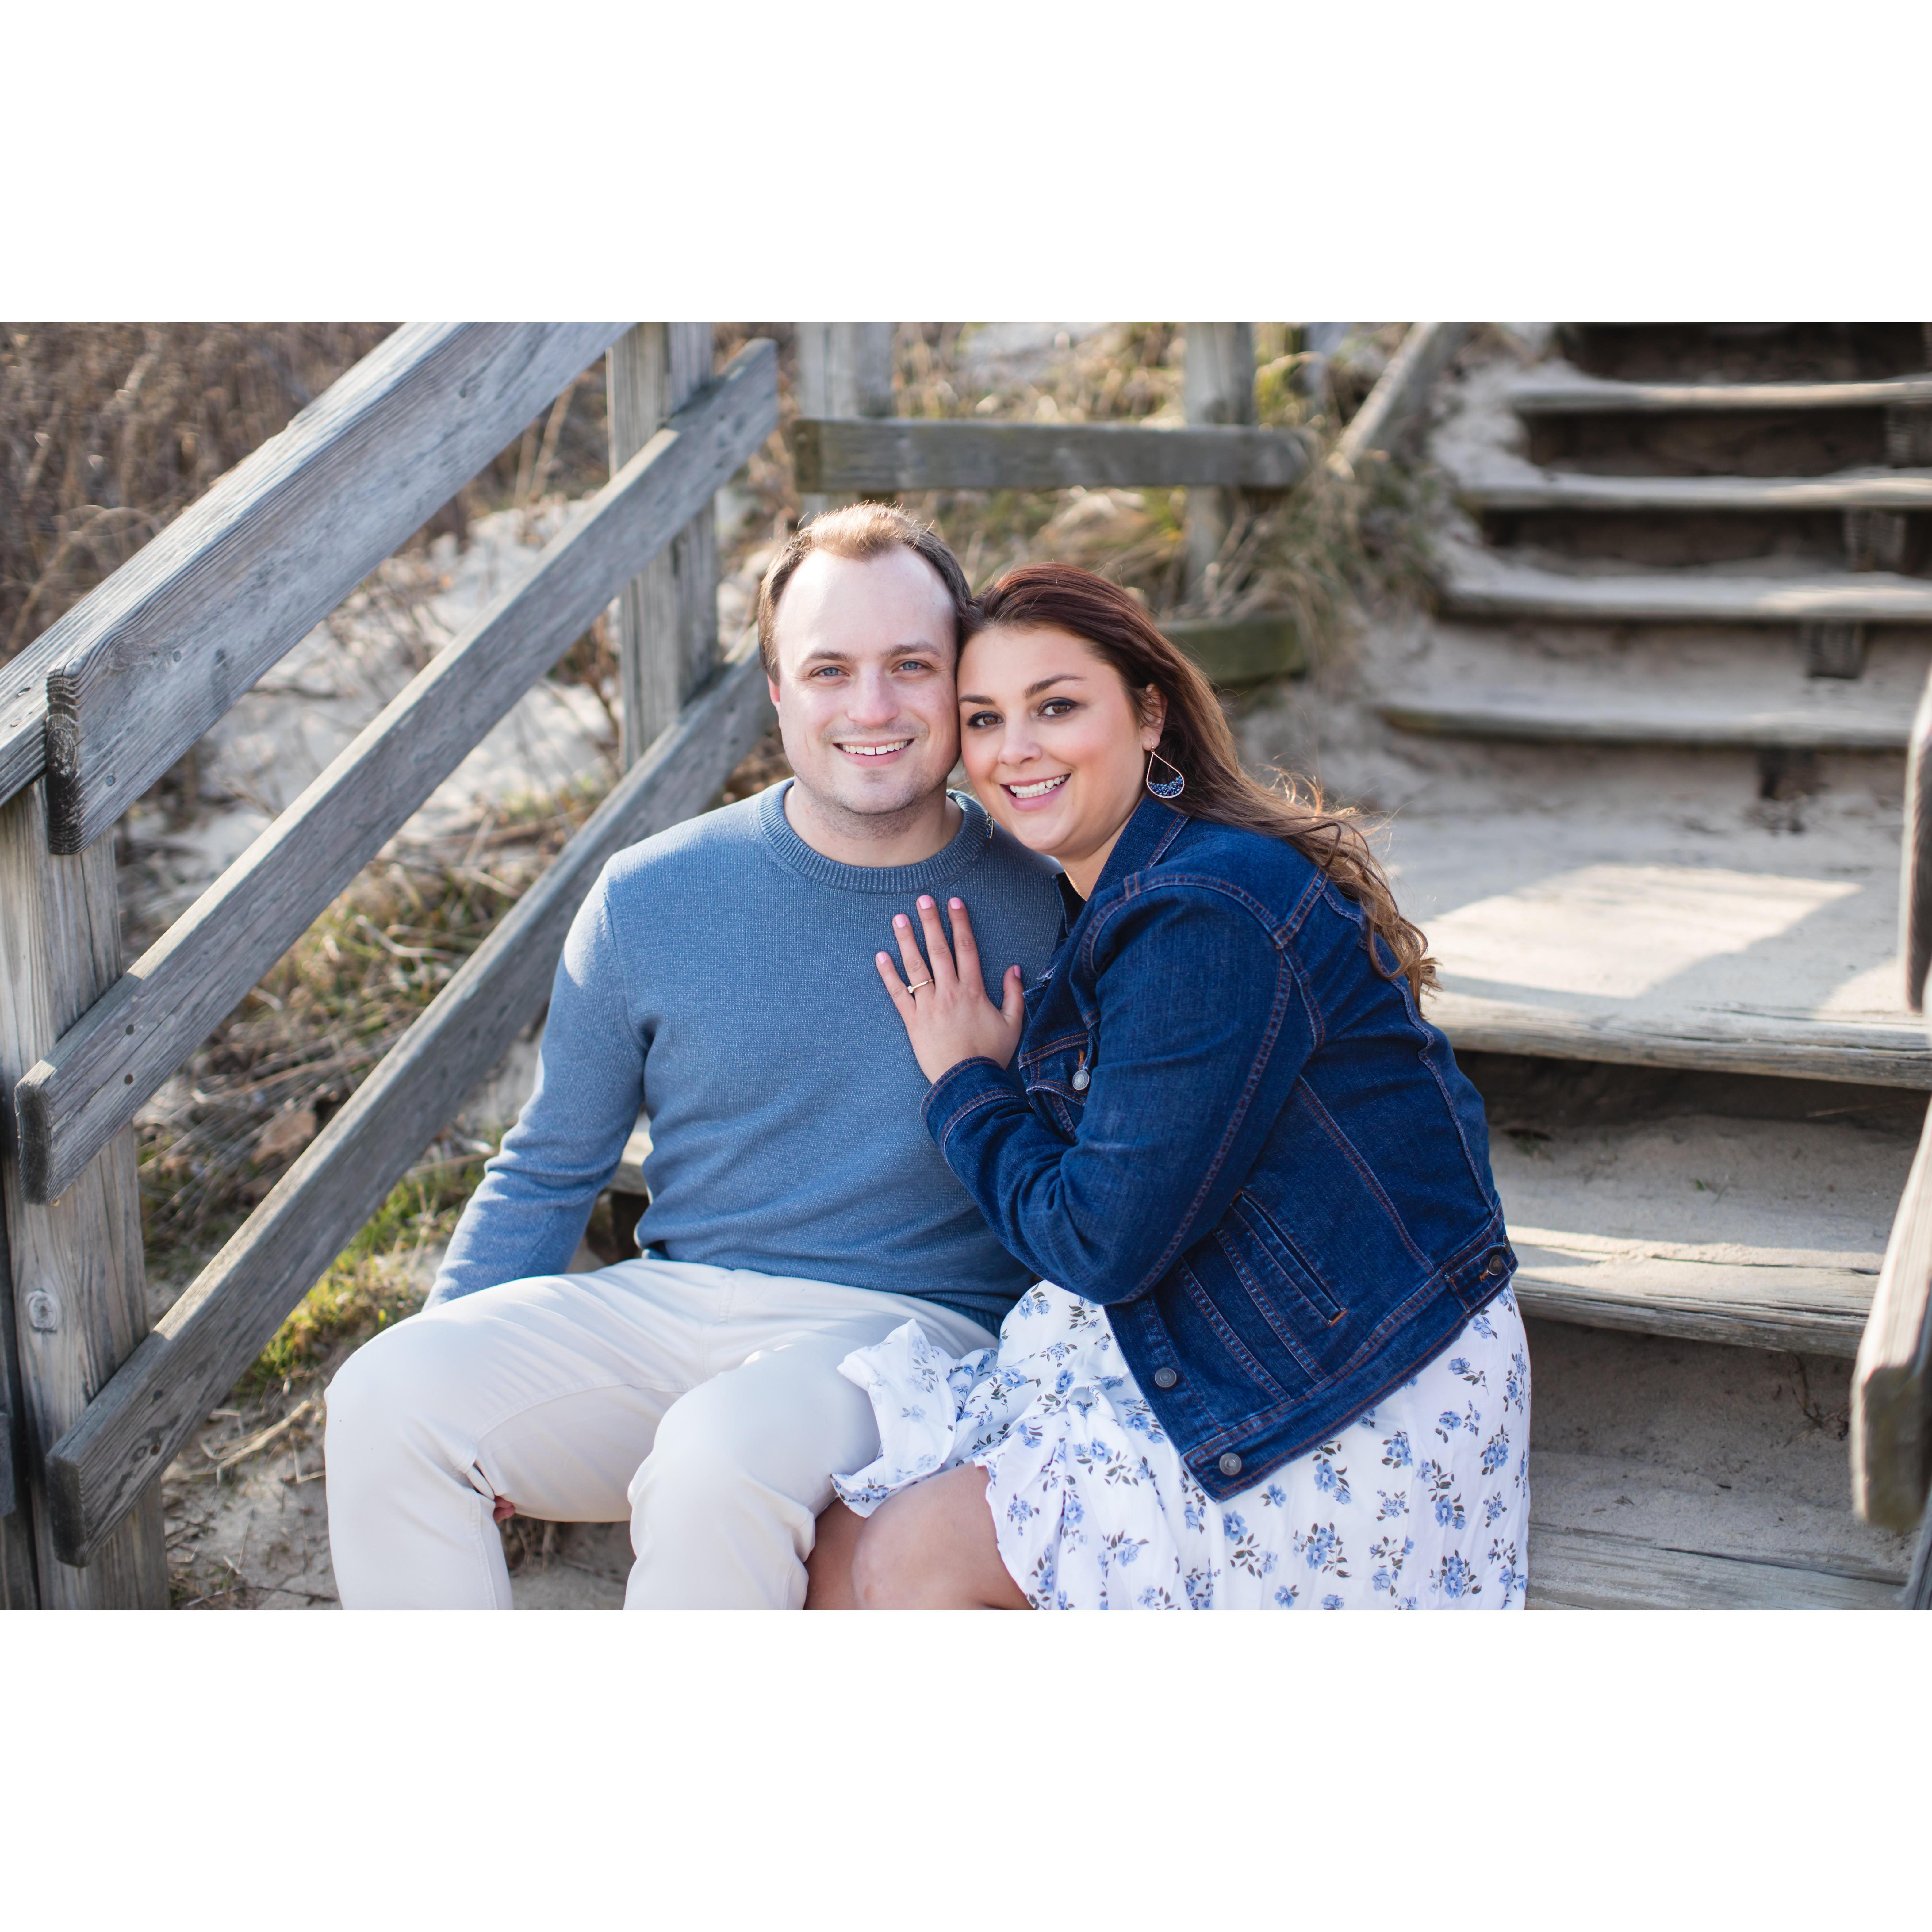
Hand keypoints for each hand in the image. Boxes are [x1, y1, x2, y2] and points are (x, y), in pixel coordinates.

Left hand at [877, 895, 1024, 1082]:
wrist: (967, 1082)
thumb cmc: (990, 1054)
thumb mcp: (1012, 1024)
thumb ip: (1014, 994)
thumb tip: (1015, 968)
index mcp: (973, 990)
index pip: (966, 948)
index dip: (960, 923)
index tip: (954, 902)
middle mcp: (949, 992)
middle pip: (938, 950)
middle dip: (931, 922)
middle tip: (922, 899)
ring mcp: (929, 1005)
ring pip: (916, 966)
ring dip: (907, 940)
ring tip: (899, 918)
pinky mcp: (913, 1021)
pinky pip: (898, 993)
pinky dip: (888, 975)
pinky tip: (880, 956)